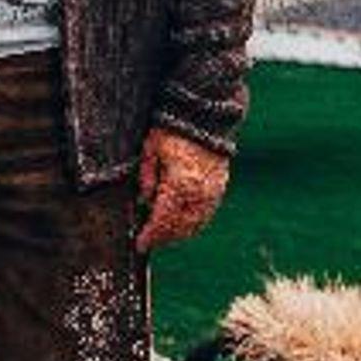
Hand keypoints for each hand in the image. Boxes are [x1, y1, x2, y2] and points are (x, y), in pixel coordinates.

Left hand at [135, 129, 228, 253]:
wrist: (206, 116)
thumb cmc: (173, 130)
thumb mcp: (150, 149)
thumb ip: (146, 177)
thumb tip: (144, 202)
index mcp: (179, 185)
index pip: (163, 221)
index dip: (151, 236)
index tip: (140, 245)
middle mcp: (198, 194)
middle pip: (180, 228)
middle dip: (163, 238)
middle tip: (149, 241)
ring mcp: (213, 192)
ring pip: (195, 225)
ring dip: (179, 233)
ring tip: (163, 234)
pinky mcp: (220, 188)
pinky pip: (206, 215)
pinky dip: (193, 223)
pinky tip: (181, 223)